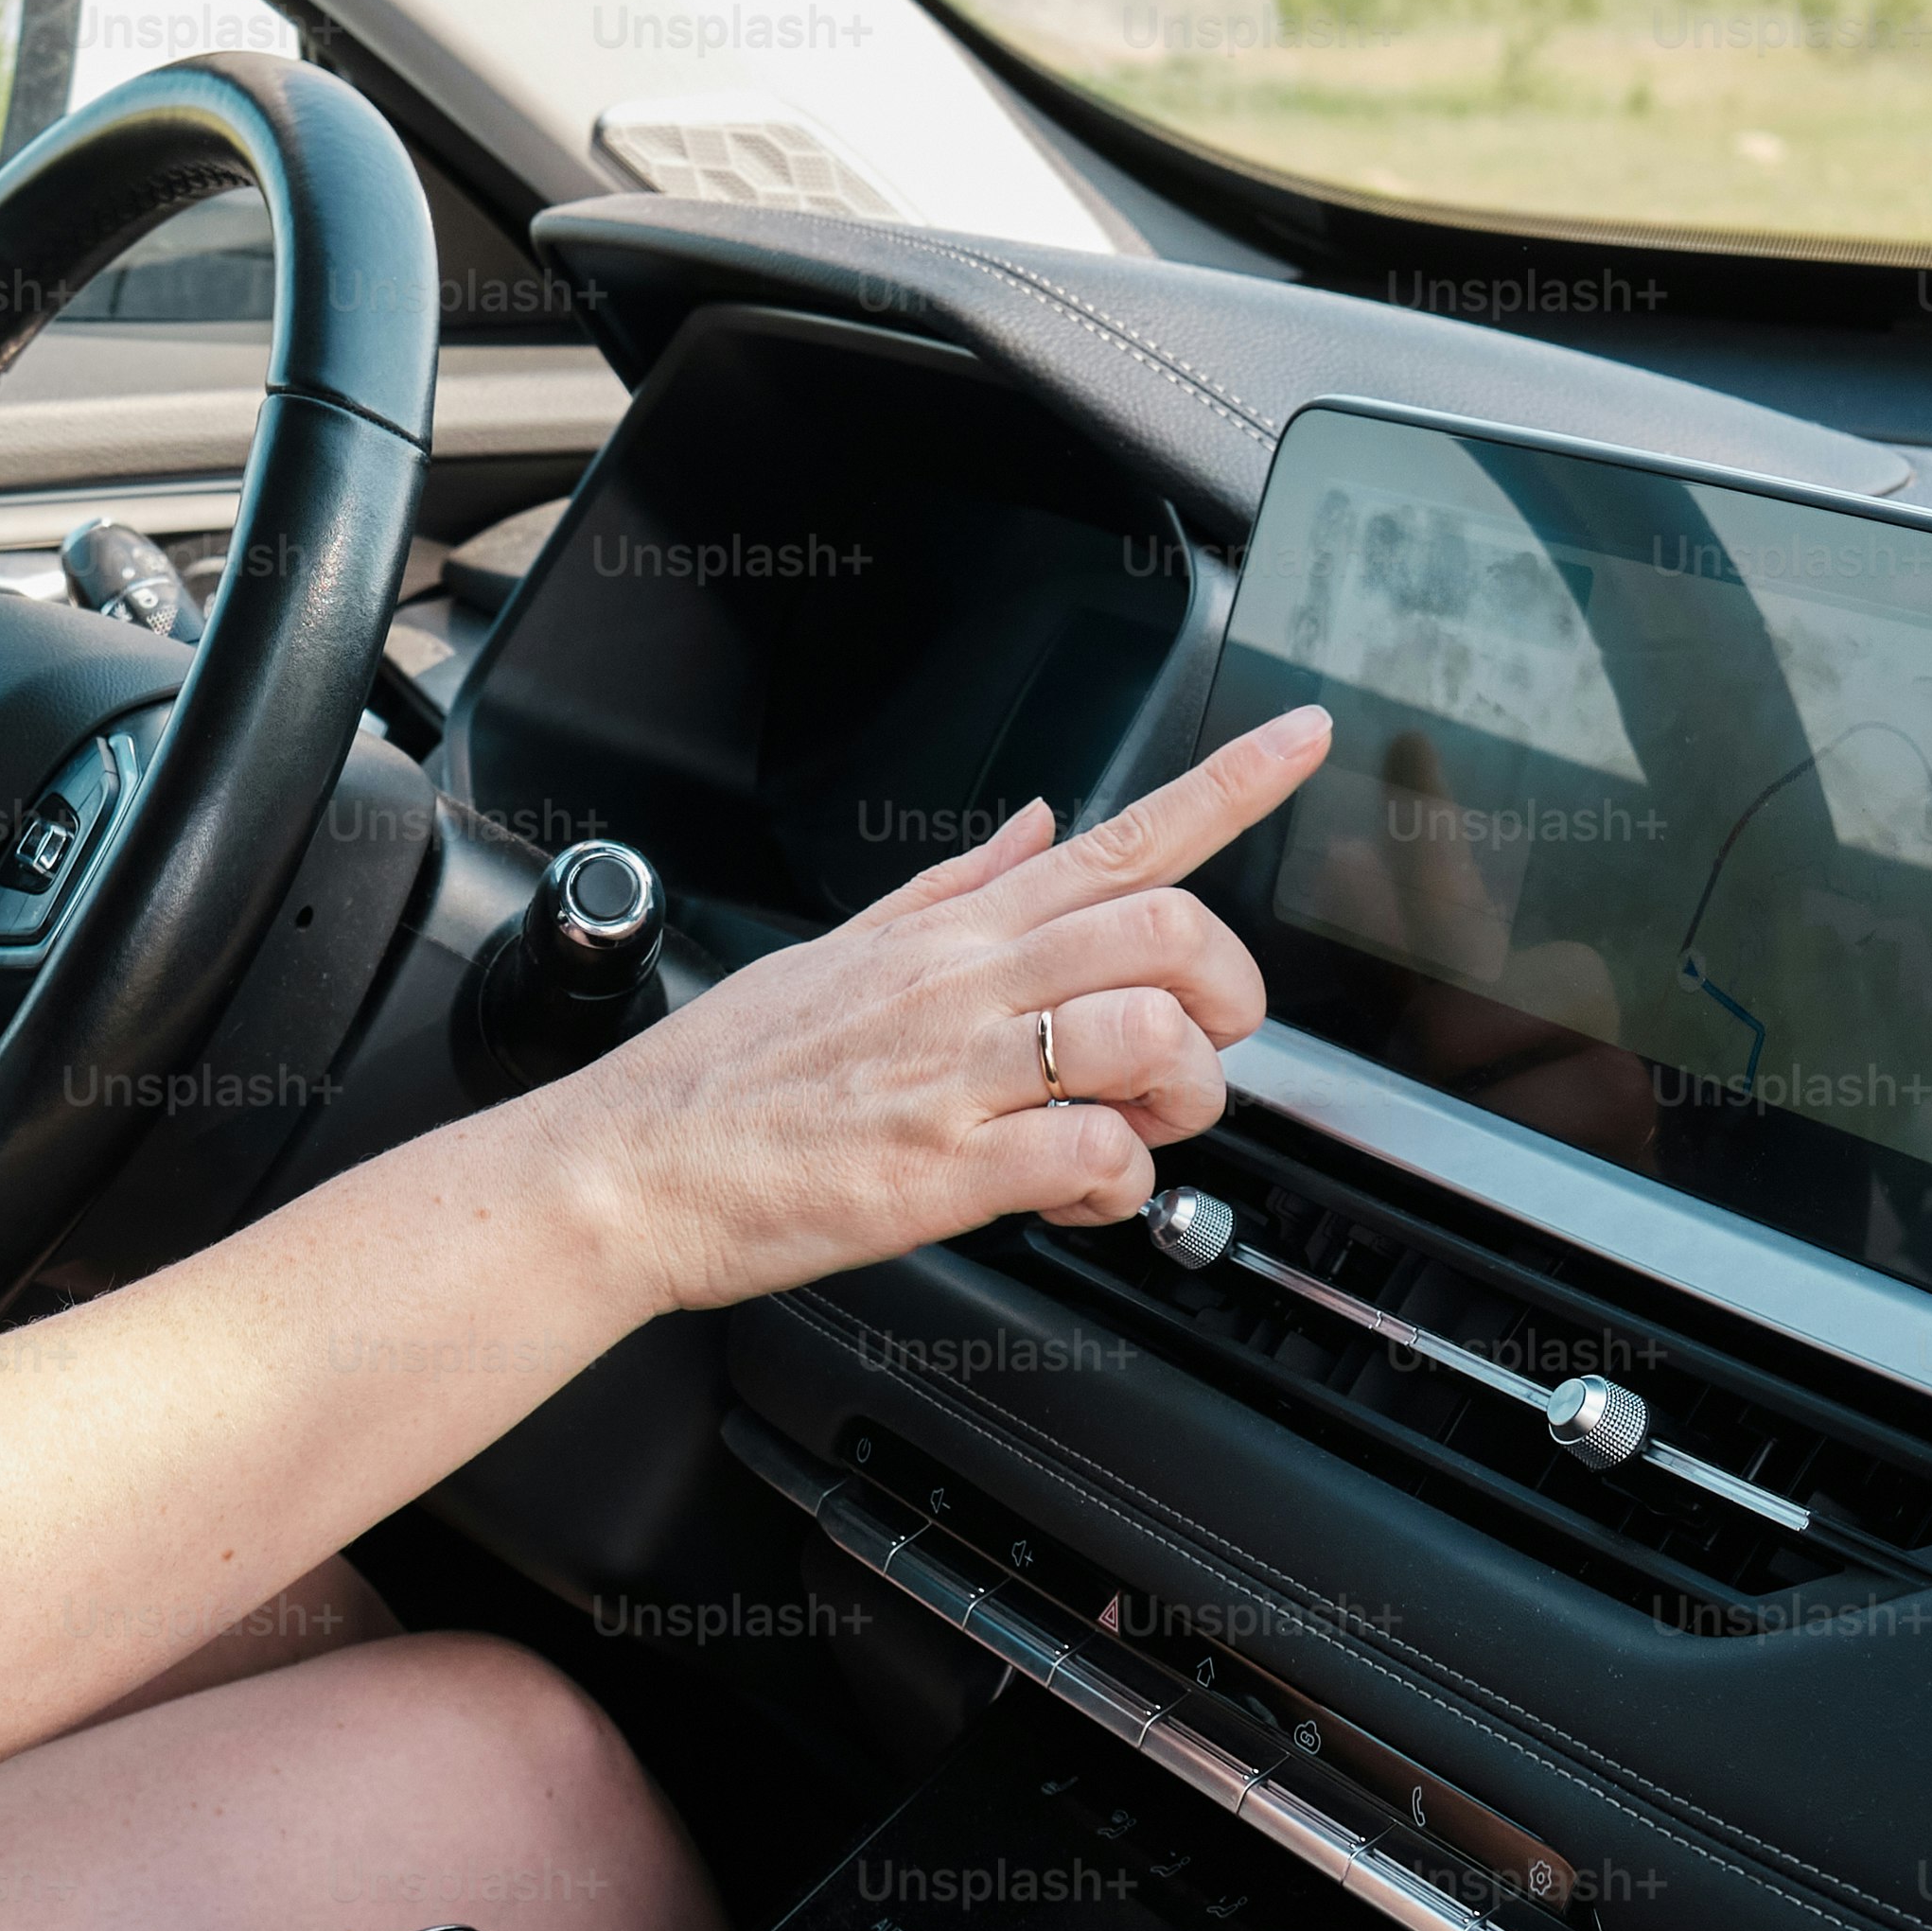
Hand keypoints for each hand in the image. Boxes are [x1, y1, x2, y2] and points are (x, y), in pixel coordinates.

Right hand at [546, 705, 1333, 1314]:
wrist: (628, 1169)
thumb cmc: (720, 1078)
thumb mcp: (835, 952)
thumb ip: (953, 885)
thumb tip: (1036, 823)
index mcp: (951, 934)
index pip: (1117, 835)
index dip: (1230, 782)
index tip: (1303, 737)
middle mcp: (966, 986)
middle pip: (1167, 934)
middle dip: (1227, 993)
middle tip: (1203, 1045)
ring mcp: (959, 1073)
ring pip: (1147, 1036)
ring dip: (1180, 1097)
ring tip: (1137, 1130)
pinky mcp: (946, 1166)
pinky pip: (1093, 1153)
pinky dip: (1117, 1184)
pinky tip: (1078, 1193)